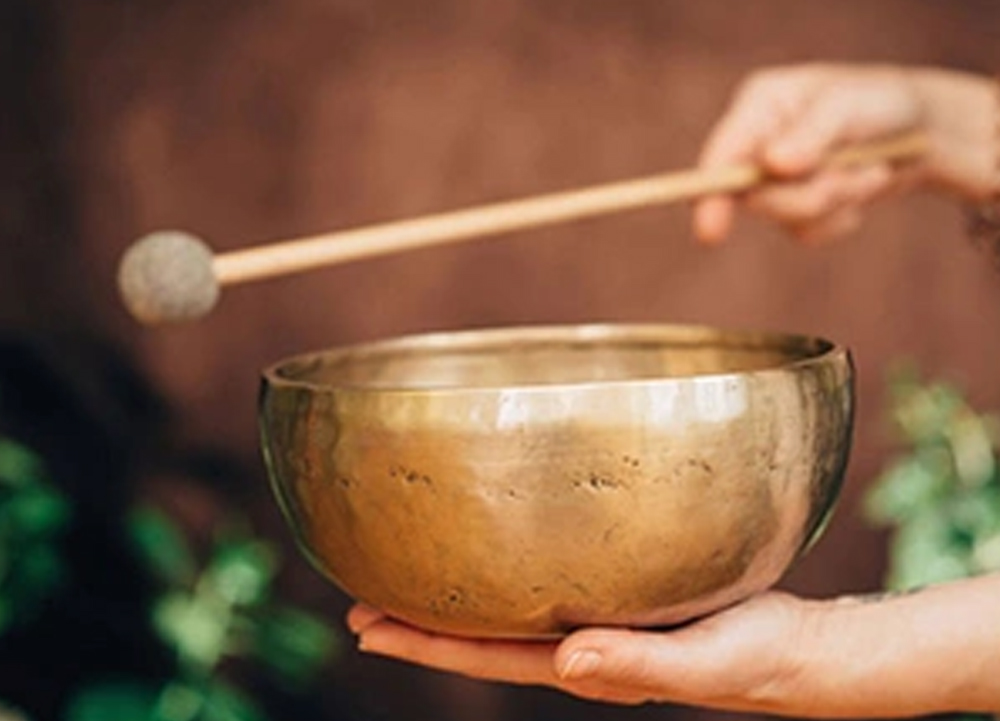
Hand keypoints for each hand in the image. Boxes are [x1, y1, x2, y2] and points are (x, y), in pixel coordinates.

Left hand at [348, 574, 999, 717]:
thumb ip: (640, 664)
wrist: (808, 652)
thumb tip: (567, 660)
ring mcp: (601, 621)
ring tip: (410, 574)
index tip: (364, 624)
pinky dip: (513, 568)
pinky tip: (504, 548)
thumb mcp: (709, 663)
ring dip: (458, 593)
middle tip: (359, 599)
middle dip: (420, 619)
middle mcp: (583, 644)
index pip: (489, 656)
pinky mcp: (624, 594)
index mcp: (592, 665)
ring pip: (511, 607)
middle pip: (484, 632)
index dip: (424, 643)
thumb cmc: (766, 660)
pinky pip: (552, 582)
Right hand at [693, 64, 996, 244]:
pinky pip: (808, 232)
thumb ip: (812, 134)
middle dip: (809, 195)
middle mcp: (757, 143)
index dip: (711, 193)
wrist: (919, 129)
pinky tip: (862, 188)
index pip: (723, 153)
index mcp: (759, 106)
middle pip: (755, 195)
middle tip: (854, 178)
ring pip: (786, 216)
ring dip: (837, 201)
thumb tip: (774, 166)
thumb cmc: (880, 102)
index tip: (712, 231)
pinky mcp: (795, 207)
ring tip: (872, 172)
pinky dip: (841, 217)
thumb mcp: (851, 106)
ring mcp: (774, 179)